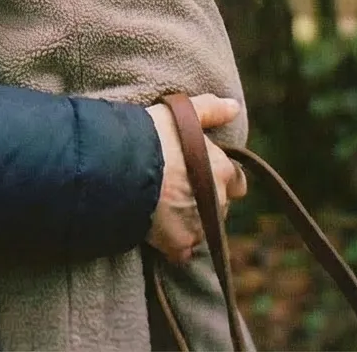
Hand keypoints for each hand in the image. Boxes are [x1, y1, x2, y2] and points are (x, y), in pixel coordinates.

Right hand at [145, 95, 246, 264]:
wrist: (121, 164)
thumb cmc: (150, 135)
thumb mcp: (179, 114)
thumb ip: (209, 110)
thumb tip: (235, 106)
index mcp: (222, 169)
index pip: (235, 180)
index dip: (219, 177)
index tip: (198, 173)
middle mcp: (218, 200)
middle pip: (218, 206)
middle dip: (202, 200)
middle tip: (174, 189)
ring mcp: (199, 225)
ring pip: (200, 229)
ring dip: (186, 222)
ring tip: (159, 208)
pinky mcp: (180, 244)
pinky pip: (180, 250)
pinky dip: (170, 244)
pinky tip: (153, 230)